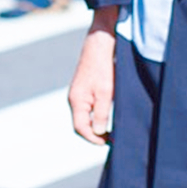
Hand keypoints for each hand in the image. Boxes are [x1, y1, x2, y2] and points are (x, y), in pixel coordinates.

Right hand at [68, 7, 119, 144]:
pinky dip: (97, 116)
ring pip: (86, 116)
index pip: (80, 128)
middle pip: (81, 124)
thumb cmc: (103, 67)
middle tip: (112, 140)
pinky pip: (89, 108)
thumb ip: (101, 114)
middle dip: (95, 134)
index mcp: (76, 101)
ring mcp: (79, 94)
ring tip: (112, 131)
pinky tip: (109, 116)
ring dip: (97, 125)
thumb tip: (99, 132)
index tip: (108, 143)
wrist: (101, 44)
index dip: (93, 139)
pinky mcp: (85, 89)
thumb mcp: (106, 93)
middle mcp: (74, 99)